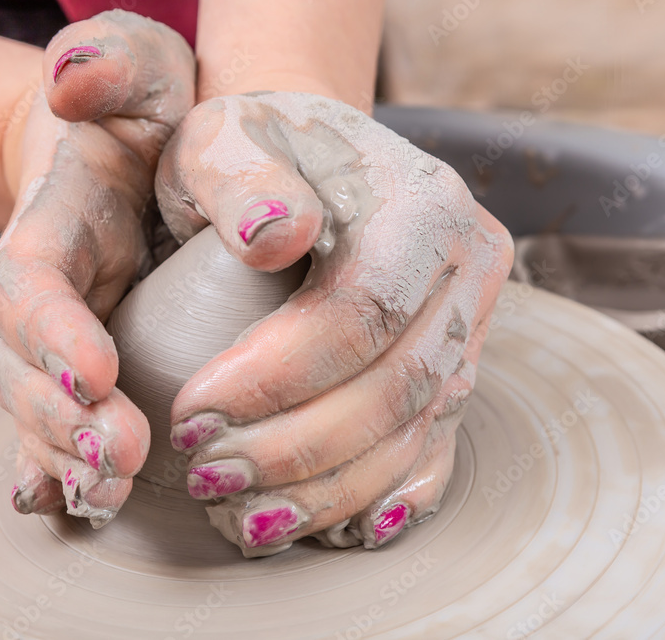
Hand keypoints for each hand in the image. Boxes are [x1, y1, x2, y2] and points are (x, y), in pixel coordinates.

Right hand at [0, 11, 194, 525]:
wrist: (140, 153)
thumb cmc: (145, 109)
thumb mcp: (139, 68)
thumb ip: (110, 62)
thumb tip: (74, 81)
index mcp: (53, 223)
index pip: (30, 281)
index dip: (52, 331)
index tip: (96, 371)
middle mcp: (46, 292)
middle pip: (22, 366)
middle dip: (61, 418)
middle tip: (119, 456)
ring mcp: (59, 338)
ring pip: (38, 411)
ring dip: (67, 457)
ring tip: (108, 495)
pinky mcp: (88, 369)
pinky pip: (59, 427)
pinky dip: (62, 470)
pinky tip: (78, 506)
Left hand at [156, 92, 512, 555]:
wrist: (310, 156)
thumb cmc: (253, 149)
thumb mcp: (224, 138)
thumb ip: (240, 175)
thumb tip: (275, 237)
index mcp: (419, 203)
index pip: (360, 311)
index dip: (277, 377)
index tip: (193, 413)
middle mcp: (465, 266)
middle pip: (396, 385)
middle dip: (297, 448)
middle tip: (208, 475)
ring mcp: (471, 321)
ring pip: (415, 430)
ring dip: (329, 488)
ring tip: (245, 516)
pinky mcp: (458, 364)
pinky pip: (436, 446)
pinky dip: (384, 494)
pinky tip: (333, 527)